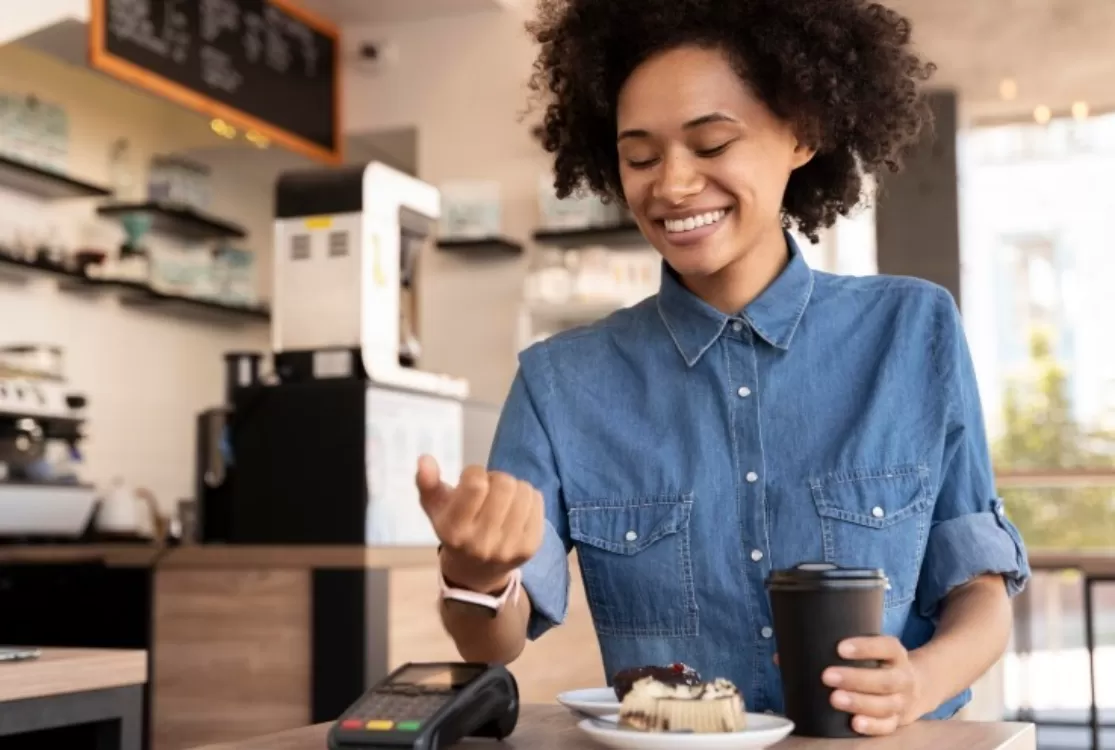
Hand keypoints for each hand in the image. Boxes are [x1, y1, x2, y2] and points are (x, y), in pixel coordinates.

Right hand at [416, 455, 544, 593]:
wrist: (476, 573)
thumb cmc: (455, 531)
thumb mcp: (435, 508)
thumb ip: (427, 483)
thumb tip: (425, 459)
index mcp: (455, 531)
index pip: (476, 483)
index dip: (475, 472)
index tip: (471, 481)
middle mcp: (482, 542)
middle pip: (504, 484)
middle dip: (496, 478)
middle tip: (489, 489)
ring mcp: (509, 546)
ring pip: (523, 490)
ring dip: (514, 486)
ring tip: (503, 498)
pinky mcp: (531, 546)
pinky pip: (537, 501)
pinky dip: (528, 496)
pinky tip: (516, 508)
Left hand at [821, 636, 924, 735]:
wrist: (916, 686)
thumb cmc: (881, 663)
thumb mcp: (877, 649)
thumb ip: (854, 646)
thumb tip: (816, 640)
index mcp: (897, 655)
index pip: (886, 647)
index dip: (865, 647)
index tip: (839, 648)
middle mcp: (904, 678)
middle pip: (885, 680)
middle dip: (855, 679)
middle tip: (827, 676)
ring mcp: (902, 702)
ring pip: (885, 705)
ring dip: (859, 703)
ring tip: (834, 699)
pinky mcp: (897, 720)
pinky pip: (887, 726)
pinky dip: (872, 726)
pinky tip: (854, 723)